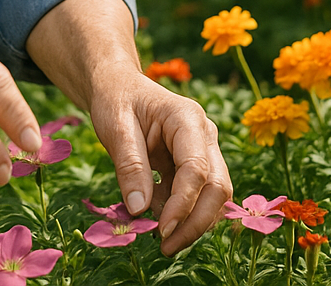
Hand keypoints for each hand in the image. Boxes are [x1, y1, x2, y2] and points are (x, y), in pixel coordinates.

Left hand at [25, 0, 232, 253]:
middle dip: (195, 222)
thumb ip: (129, 165)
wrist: (117, 85)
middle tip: (165, 246)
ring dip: (190, 222)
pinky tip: (152, 215)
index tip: (160, 230)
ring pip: (213, 196)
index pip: (197, 169)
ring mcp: (203, 150)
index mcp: (187, 118)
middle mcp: (204, 135)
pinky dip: (179, 212)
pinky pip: (196, 196)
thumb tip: (140, 211)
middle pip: (217, 187)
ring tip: (158, 238)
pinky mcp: (194, 165)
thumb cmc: (115, 99)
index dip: (183, 204)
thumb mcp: (114, 126)